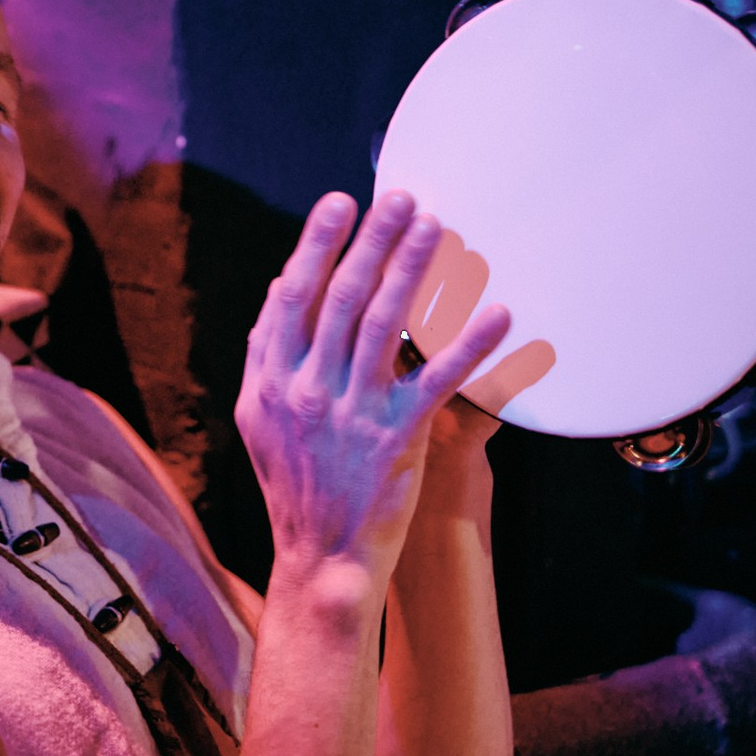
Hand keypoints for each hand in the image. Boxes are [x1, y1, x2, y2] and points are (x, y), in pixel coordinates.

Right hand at [235, 191, 509, 596]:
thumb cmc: (295, 483)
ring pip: (384, 325)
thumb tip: (280, 284)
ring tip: (437, 229)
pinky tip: (497, 313)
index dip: (317, 245)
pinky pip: (436, 381)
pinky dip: (468, 345)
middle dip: (372, 240)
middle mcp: (304, 389)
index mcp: (267, 379)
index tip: (340, 203)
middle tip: (400, 197)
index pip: (292, 295)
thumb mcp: (258, 417)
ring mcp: (348, 414)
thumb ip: (267, 352)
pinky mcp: (394, 439)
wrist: (320, 558)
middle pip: (341, 297)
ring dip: (413, 270)